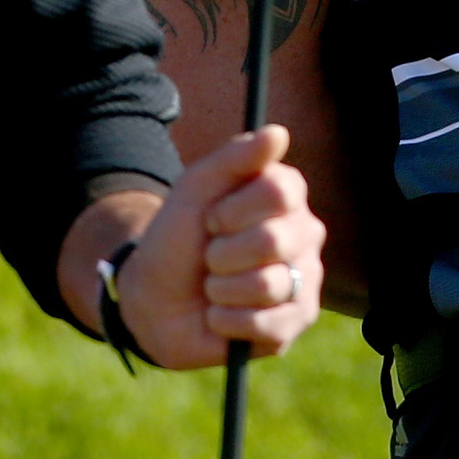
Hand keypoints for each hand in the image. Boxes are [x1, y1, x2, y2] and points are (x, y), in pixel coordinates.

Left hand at [117, 126, 326, 367]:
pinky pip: (268, 325)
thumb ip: (235, 157)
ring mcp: (304, 281)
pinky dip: (228, 321)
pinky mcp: (293, 324)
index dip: (234, 209)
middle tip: (210, 258)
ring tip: (214, 289)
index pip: (280, 192)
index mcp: (286, 197)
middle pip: (273, 240)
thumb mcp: (195, 189)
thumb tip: (278, 133)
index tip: (212, 218)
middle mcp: (304, 236)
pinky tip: (220, 316)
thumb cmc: (178, 239)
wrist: (154, 301)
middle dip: (222, 253)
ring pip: (268, 284)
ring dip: (221, 289)